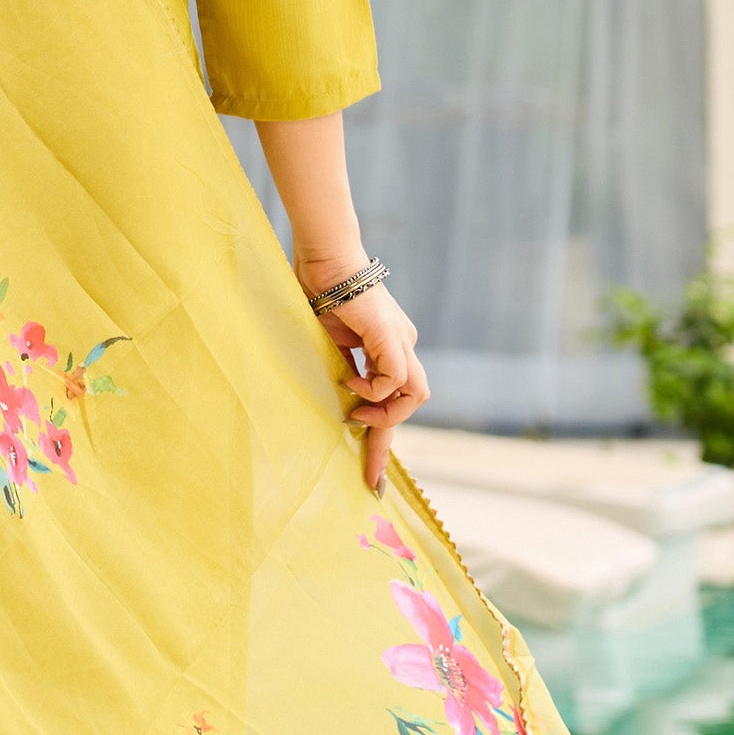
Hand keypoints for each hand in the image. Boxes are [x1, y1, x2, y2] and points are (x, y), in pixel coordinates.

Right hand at [308, 279, 428, 492]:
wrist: (324, 258)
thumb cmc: (319, 290)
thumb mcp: (331, 341)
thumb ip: (343, 367)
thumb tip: (341, 399)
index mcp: (389, 344)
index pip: (395, 396)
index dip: (381, 435)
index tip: (371, 476)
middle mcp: (402, 343)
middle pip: (411, 400)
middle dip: (387, 439)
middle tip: (368, 472)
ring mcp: (401, 340)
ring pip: (414, 395)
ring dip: (385, 414)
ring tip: (354, 413)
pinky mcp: (391, 336)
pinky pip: (394, 380)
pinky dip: (374, 391)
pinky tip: (350, 383)